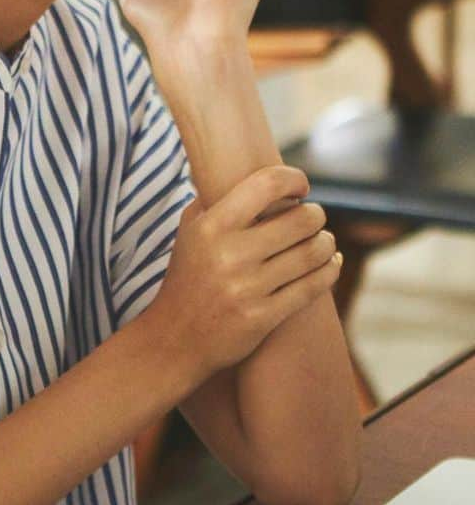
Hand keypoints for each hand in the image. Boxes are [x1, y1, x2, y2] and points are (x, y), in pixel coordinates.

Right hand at [148, 164, 341, 376]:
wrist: (173, 339)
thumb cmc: (187, 277)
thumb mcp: (189, 231)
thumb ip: (213, 197)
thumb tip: (242, 165)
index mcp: (211, 226)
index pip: (267, 184)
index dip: (294, 179)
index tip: (300, 187)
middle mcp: (230, 255)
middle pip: (302, 219)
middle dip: (315, 215)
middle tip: (311, 219)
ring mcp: (248, 288)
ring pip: (313, 252)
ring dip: (325, 242)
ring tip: (320, 241)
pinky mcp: (263, 318)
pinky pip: (313, 286)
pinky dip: (329, 269)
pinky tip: (330, 262)